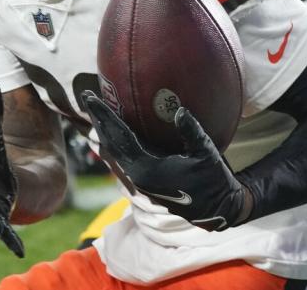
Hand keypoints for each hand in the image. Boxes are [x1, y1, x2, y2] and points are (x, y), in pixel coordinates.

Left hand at [83, 91, 252, 230]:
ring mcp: (140, 179)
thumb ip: (191, 131)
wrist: (217, 207)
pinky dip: (116, 141)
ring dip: (106, 131)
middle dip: (99, 120)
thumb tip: (179, 111)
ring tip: (97, 111)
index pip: (119, 137)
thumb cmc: (213, 179)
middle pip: (110, 144)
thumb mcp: (206, 152)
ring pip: (115, 152)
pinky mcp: (146, 179)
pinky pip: (123, 157)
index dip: (105, 116)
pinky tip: (115, 131)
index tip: (91, 98)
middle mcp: (138, 175)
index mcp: (147, 169)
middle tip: (88, 98)